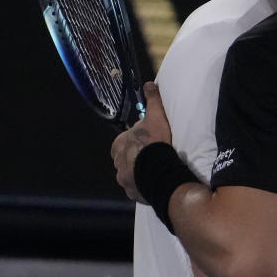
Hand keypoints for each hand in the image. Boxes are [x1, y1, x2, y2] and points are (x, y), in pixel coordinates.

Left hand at [110, 81, 171, 202]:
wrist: (158, 170)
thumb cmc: (154, 142)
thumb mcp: (155, 117)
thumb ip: (152, 101)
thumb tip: (149, 84)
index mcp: (119, 146)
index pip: (122, 142)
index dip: (134, 141)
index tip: (145, 141)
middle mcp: (118, 164)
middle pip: (125, 160)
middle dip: (135, 158)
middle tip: (151, 156)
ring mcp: (125, 181)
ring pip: (130, 176)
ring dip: (139, 173)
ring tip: (155, 171)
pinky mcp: (133, 193)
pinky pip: (138, 189)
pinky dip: (144, 186)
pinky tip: (155, 183)